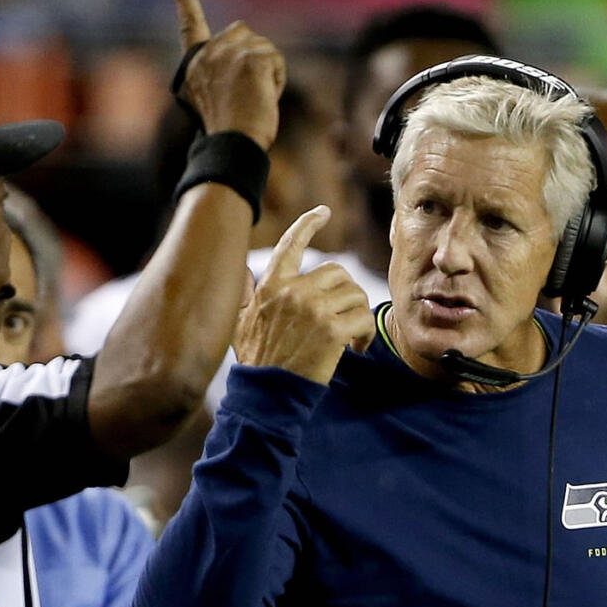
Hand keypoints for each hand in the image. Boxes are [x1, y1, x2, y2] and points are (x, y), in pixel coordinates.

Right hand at [173, 0, 284, 149]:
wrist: (232, 145)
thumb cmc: (228, 133)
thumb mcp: (215, 100)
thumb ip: (222, 72)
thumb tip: (249, 58)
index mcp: (193, 66)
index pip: (190, 25)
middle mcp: (207, 55)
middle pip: (243, 33)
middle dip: (254, 57)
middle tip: (247, 94)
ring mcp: (227, 54)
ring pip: (263, 46)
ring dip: (268, 72)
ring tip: (254, 100)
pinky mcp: (250, 58)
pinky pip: (276, 59)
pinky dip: (277, 79)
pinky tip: (264, 98)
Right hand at [234, 205, 374, 384]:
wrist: (266, 393)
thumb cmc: (256, 361)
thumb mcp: (240, 323)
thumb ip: (246, 295)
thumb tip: (245, 273)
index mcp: (271, 285)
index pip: (291, 244)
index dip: (308, 223)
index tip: (323, 213)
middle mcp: (293, 291)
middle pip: (337, 272)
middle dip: (346, 294)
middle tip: (344, 317)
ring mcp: (313, 310)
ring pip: (355, 294)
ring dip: (358, 314)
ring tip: (350, 336)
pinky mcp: (332, 331)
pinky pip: (364, 319)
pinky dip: (366, 334)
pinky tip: (355, 348)